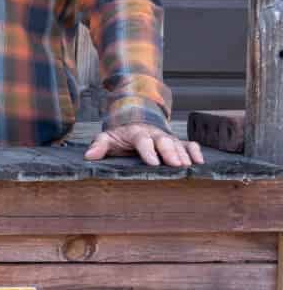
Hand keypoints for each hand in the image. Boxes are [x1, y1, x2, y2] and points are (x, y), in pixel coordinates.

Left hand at [84, 124, 203, 167]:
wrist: (134, 122)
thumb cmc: (120, 136)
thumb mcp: (108, 138)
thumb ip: (99, 145)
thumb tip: (89, 156)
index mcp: (137, 133)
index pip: (143, 141)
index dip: (148, 151)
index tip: (153, 162)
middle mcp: (155, 134)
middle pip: (164, 141)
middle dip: (171, 152)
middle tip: (177, 165)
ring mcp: (167, 138)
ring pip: (177, 143)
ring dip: (184, 154)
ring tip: (189, 167)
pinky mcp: (176, 143)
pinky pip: (188, 144)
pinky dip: (195, 151)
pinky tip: (200, 162)